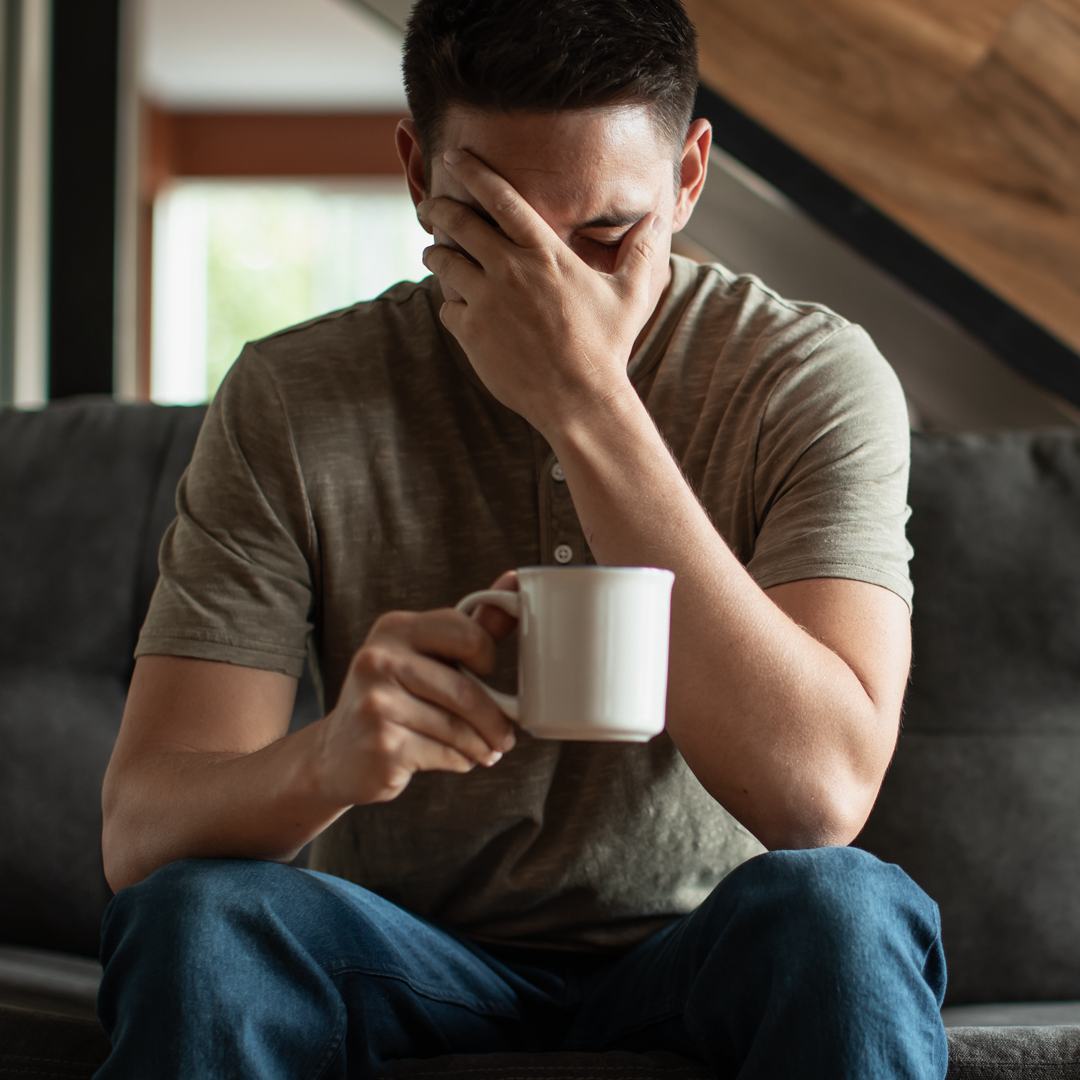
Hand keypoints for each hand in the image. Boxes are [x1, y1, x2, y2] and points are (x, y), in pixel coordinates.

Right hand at [313, 572, 518, 806]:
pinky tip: (457, 759)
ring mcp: (378, 703)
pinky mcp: (383, 744)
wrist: (338, 756)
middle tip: (503, 734)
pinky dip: (461, 761)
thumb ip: (471, 628)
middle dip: (494, 718)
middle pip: (465, 690)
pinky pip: (445, 753)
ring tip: (484, 750)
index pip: (467, 634)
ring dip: (481, 745)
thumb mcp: (425, 656)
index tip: (488, 674)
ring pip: (458, 728)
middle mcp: (379, 660)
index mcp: (394, 628)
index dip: (488, 657)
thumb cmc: (393, 699)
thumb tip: (514, 581)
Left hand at [419, 149, 662, 436]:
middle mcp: (509, 270)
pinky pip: (447, 306)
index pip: (501, 197)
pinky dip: (450, 303)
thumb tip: (659, 220)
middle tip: (431, 207)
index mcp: (544, 253)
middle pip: (458, 223)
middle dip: (439, 208)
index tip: (454, 156)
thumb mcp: (631, 295)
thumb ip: (641, 252)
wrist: (579, 399)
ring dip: (437, 253)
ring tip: (436, 254)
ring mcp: (486, 301)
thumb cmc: (607, 347)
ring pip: (443, 262)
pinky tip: (459, 308)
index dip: (473, 171)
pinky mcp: (471, 332)